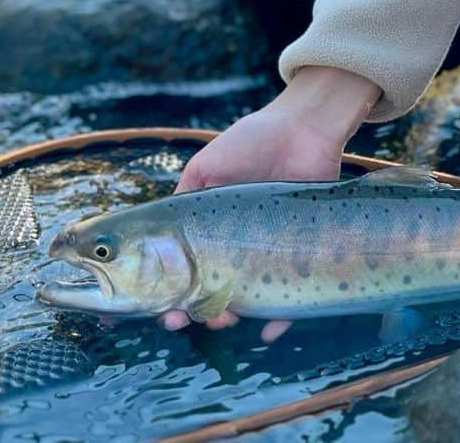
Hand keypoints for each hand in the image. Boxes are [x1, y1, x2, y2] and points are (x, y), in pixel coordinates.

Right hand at [161, 65, 378, 341]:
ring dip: (227, 318)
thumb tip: (156, 238)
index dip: (164, 294)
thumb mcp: (207, 166)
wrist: (305, 129)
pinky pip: (291, 297)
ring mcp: (267, 253)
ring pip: (243, 300)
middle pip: (208, 292)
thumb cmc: (253, 142)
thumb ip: (183, 196)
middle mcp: (236, 246)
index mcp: (209, 228)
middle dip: (189, 313)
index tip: (153, 310)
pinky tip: (268, 329)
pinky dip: (280, 319)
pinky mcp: (300, 254)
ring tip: (221, 318)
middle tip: (179, 320)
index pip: (180, 270)